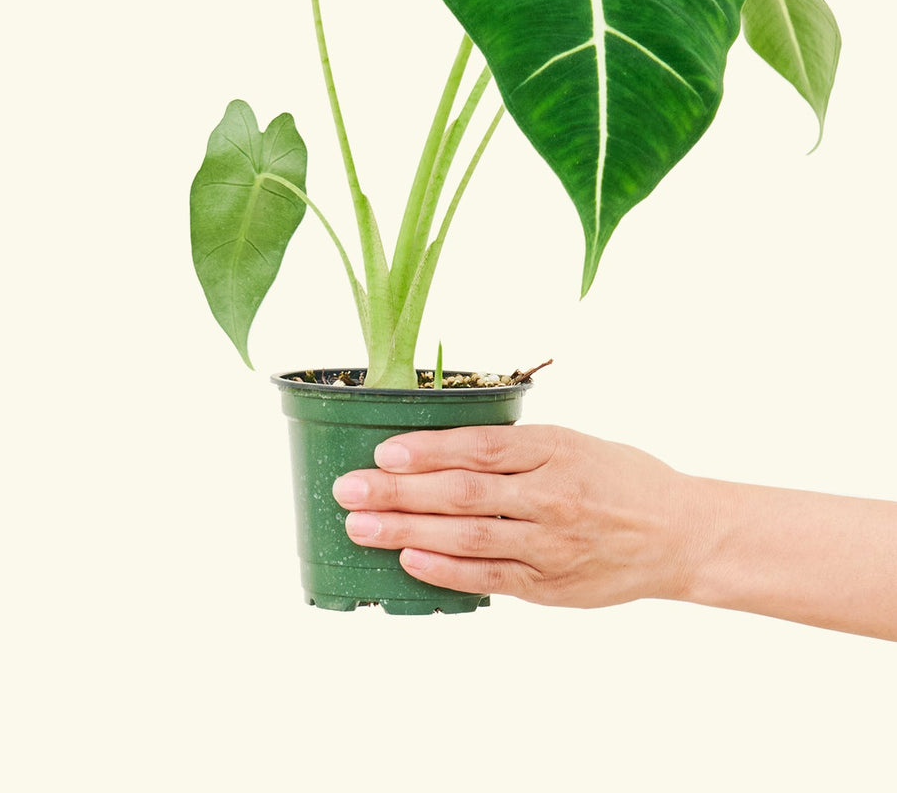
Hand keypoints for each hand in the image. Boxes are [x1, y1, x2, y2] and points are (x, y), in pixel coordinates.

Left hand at [331, 425, 697, 607]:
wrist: (679, 535)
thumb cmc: (619, 478)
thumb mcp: (573, 442)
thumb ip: (515, 448)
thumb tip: (437, 446)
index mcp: (557, 449)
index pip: (482, 447)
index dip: (429, 449)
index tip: (383, 449)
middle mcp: (553, 496)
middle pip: (463, 493)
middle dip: (399, 490)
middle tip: (348, 487)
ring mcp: (550, 545)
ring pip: (468, 537)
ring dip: (406, 530)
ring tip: (360, 525)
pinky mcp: (549, 586)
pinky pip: (488, 578)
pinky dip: (445, 569)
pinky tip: (407, 559)